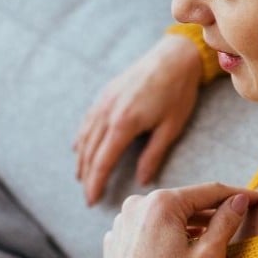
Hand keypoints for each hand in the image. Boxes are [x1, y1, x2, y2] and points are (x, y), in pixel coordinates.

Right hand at [74, 33, 202, 204]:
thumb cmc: (178, 92)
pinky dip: (81, 138)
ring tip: (81, 178)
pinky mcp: (105, 94)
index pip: (103, 162)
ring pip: (85, 137)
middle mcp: (108, 113)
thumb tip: (142, 181)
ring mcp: (103, 102)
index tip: (92, 200)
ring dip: (82, 160)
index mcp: (124, 124)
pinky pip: (87, 121)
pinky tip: (79, 149)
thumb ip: (153, 155)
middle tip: (88, 197)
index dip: (96, 183)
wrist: (174, 56)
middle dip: (87, 177)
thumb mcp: (170, 128)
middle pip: (90, 153)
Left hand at [98, 182, 257, 257]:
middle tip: (236, 215)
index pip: (208, 191)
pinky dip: (164, 234)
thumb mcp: (208, 256)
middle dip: (210, 209)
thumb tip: (240, 200)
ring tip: (209, 234)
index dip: (236, 194)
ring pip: (164, 215)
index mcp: (161, 203)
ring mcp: (122, 222)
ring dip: (187, 222)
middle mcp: (136, 205)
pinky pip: (146, 228)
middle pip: (184, 201)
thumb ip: (226, 222)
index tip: (256, 198)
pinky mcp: (115, 239)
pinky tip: (178, 249)